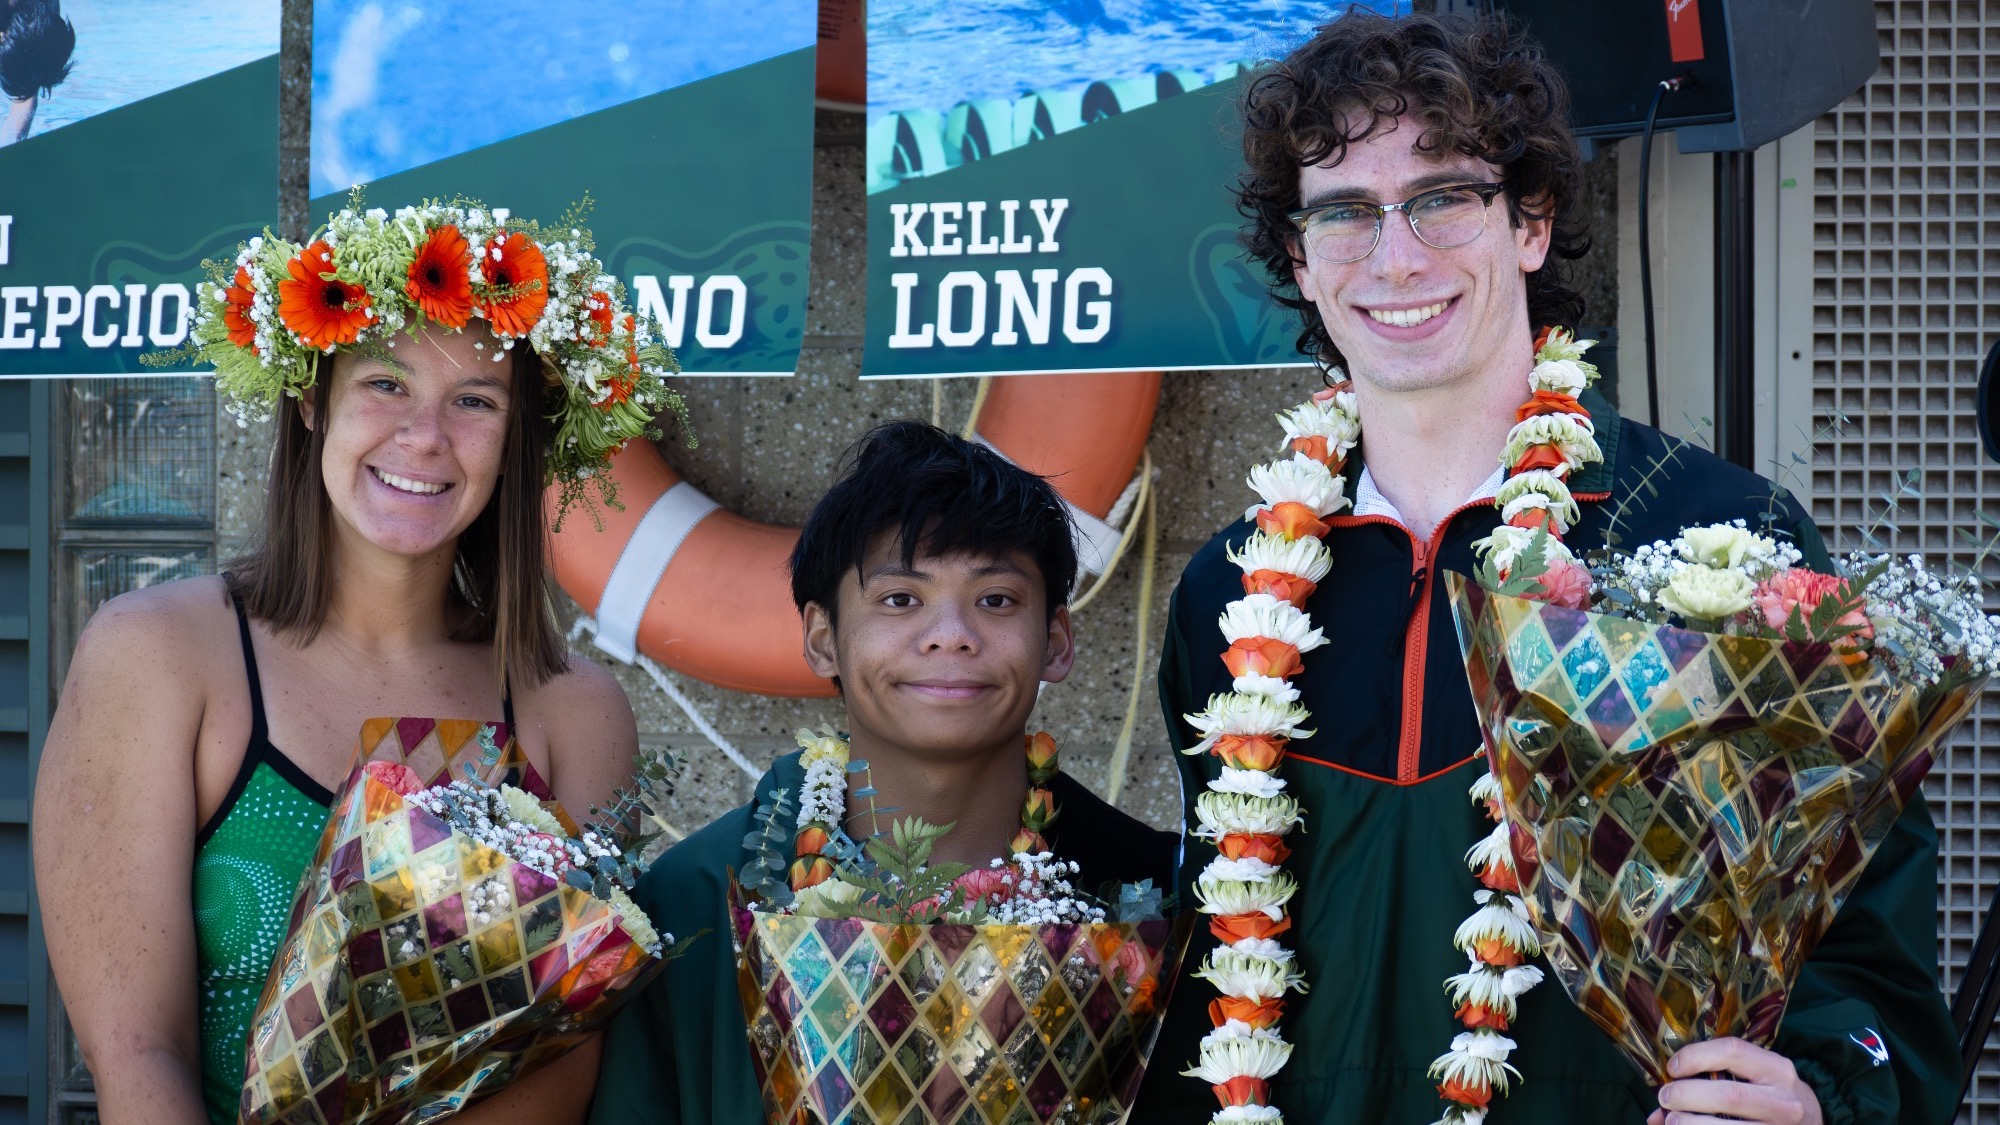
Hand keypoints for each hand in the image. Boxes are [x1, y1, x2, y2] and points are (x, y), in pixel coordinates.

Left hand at [1645, 1037, 1822, 1124]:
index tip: (1673, 1068)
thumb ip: (1713, 1078)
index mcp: (1777, 1069)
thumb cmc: (1772, 1094)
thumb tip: (1657, 1110)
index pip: (1733, 1051)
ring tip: (1671, 1121)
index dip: (1696, 1056)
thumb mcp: (1757, 1077)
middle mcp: (1784, 1100)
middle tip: (1665, 1098)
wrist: (1813, 1123)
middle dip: (1689, 1096)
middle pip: (1729, 1095)